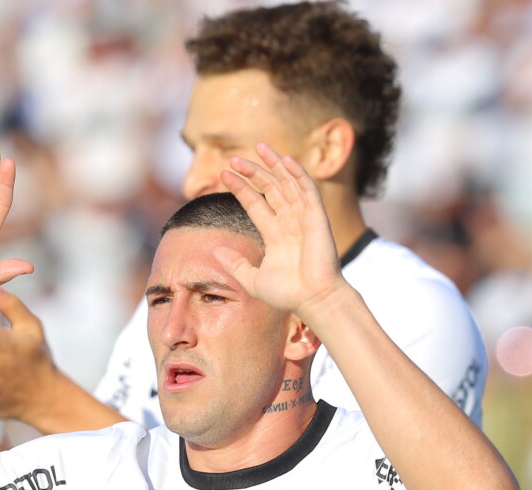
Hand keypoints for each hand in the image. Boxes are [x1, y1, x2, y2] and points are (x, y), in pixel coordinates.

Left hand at [216, 142, 346, 314]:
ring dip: (274, 165)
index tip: (224, 174)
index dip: (241, 188)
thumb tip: (214, 250)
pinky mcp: (317, 217)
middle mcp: (289, 222)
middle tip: (234, 158)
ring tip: (258, 147)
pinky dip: (298, 173)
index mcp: (275, 234)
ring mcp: (304, 218)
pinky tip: (285, 160)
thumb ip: (234, 264)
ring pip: (288, 183)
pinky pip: (308, 190)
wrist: (312, 300)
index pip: (255, 203)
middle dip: (254, 172)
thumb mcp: (252, 280)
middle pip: (270, 189)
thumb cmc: (287, 294)